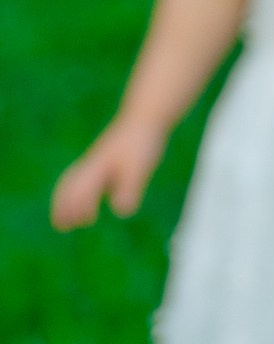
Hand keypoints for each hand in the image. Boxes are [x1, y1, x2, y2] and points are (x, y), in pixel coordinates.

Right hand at [52, 117, 167, 227]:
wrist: (144, 117)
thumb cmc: (141, 143)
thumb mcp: (140, 167)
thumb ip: (129, 188)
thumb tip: (121, 211)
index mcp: (99, 168)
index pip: (82, 190)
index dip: (80, 207)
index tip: (82, 222)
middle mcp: (92, 164)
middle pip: (69, 186)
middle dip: (63, 206)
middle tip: (60, 226)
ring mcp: (94, 160)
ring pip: (72, 180)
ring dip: (66, 199)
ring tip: (65, 219)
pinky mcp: (100, 158)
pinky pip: (79, 176)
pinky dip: (74, 190)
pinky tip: (84, 198)